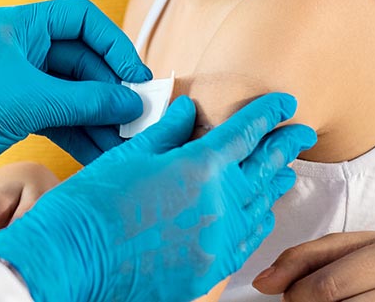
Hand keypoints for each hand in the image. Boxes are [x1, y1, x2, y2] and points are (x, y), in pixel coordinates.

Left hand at [0, 0, 149, 227]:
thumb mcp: (32, 102)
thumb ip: (87, 100)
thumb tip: (133, 102)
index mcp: (18, 25)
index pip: (82, 19)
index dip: (115, 45)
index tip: (138, 79)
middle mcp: (18, 46)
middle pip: (81, 59)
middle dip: (110, 90)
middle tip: (139, 119)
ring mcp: (15, 79)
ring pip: (70, 92)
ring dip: (98, 117)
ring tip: (126, 144)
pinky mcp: (11, 110)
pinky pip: (56, 115)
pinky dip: (78, 132)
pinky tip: (100, 153)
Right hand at [0, 93, 315, 301]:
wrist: (71, 260)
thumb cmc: (89, 205)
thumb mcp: (127, 155)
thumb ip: (166, 132)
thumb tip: (187, 109)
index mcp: (198, 167)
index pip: (246, 132)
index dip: (269, 114)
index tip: (284, 103)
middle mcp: (218, 204)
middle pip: (264, 168)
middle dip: (286, 146)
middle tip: (303, 133)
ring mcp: (216, 241)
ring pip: (260, 207)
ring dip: (274, 184)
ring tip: (285, 171)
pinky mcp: (207, 269)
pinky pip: (246, 241)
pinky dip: (258, 222)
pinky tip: (260, 214)